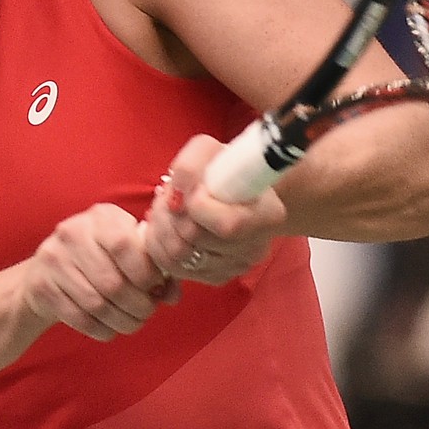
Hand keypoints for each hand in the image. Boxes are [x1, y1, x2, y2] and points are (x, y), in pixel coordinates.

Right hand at [21, 203, 175, 340]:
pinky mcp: (42, 287)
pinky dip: (102, 329)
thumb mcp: (128, 252)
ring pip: (97, 304)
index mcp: (102, 217)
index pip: (125, 245)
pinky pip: (79, 318)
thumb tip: (172, 295)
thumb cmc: (101, 258)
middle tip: (147, 312)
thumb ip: (156, 269)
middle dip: (138, 305)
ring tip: (132, 322)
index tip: (155, 287)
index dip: (146, 273)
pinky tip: (110, 328)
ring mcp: (54, 259)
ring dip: (122, 321)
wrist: (47, 270)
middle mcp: (74, 232)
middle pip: (113, 282)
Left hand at [142, 134, 287, 285]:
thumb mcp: (210, 151)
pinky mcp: (215, 277)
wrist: (234, 190)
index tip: (191, 190)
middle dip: (170, 214)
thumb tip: (176, 196)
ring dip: (161, 228)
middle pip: (194, 240)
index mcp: (268, 214)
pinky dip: (159, 245)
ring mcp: (235, 268)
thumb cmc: (223, 168)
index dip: (197, 205)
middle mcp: (255, 248)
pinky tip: (167, 227)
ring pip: (178, 257)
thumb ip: (191, 165)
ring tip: (166, 209)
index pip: (228, 225)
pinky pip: (173, 268)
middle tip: (169, 196)